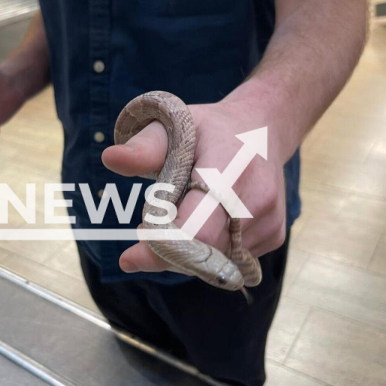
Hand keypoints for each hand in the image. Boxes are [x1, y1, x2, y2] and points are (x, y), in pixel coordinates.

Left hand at [102, 98, 286, 273]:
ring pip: (214, 260)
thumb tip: (110, 159)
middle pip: (203, 252)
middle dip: (168, 251)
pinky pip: (229, 258)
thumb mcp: (175, 125)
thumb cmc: (210, 130)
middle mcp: (258, 199)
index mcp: (231, 168)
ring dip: (188, 250)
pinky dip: (208, 249)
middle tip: (148, 227)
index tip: (130, 258)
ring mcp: (270, 221)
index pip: (197, 228)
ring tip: (186, 211)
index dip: (162, 248)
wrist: (263, 130)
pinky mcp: (274, 236)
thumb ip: (145, 147)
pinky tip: (209, 218)